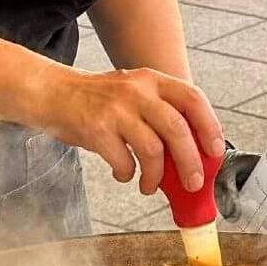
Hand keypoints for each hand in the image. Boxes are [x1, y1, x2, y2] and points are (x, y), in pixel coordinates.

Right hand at [38, 66, 224, 196]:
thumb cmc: (95, 100)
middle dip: (190, 162)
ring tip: (149, 186)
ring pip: (153, 150)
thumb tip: (189, 155)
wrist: (51, 92)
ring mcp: (116, 109)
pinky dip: (127, 174)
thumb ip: (159, 114)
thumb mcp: (132, 93)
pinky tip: (123, 173)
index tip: (215, 151)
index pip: (192, 98)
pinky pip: (124, 161)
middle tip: (193, 183)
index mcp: (151, 80)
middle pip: (177, 129)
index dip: (209, 126)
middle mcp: (137, 90)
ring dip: (156, 177)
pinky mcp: (96, 128)